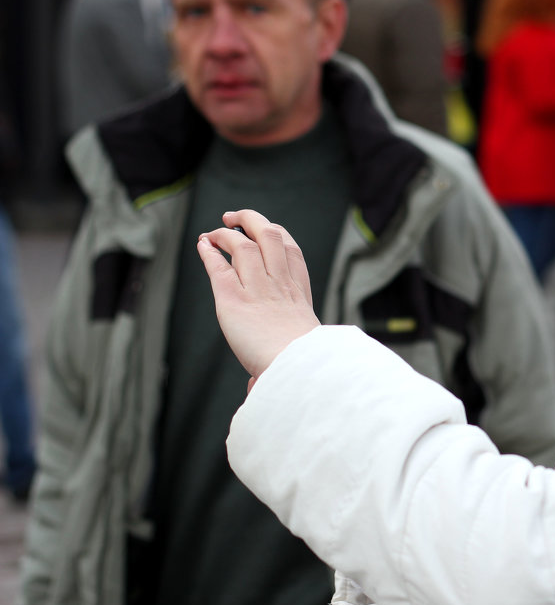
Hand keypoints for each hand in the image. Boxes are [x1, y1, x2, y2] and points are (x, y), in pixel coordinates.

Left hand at [196, 210, 319, 387]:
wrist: (298, 368)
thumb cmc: (303, 365)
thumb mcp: (300, 351)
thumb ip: (279, 357)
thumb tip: (253, 386)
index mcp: (299, 293)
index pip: (291, 250)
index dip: (277, 234)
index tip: (266, 230)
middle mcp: (279, 284)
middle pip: (270, 235)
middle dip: (252, 219)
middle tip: (234, 217)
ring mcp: (257, 289)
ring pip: (242, 244)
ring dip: (226, 233)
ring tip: (214, 232)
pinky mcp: (232, 300)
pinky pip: (218, 267)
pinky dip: (208, 252)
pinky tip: (202, 245)